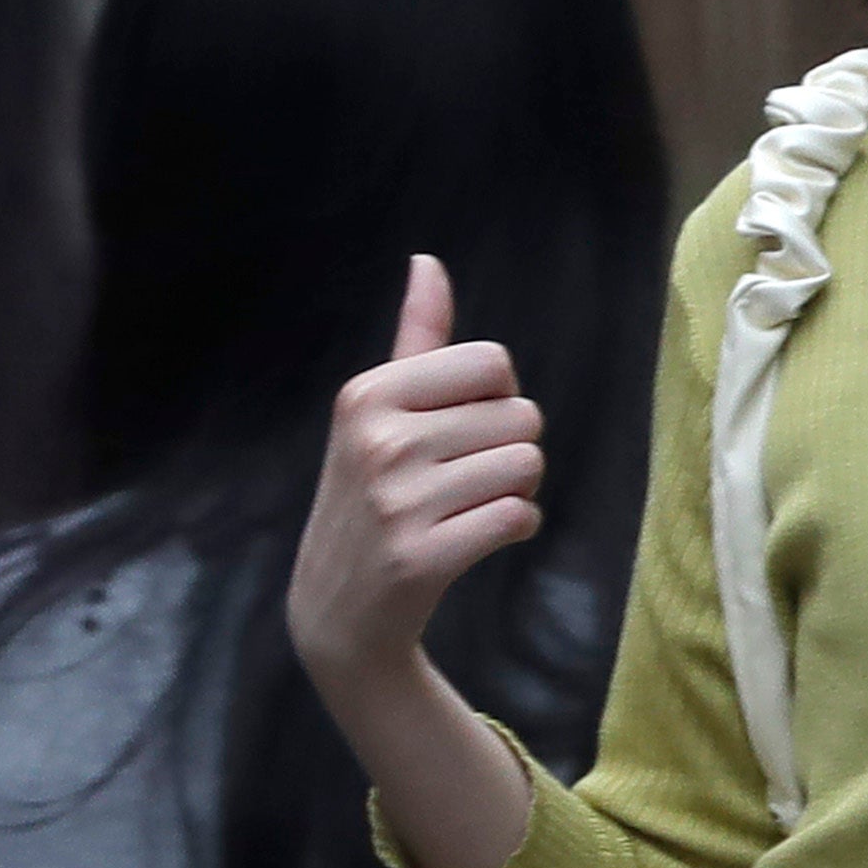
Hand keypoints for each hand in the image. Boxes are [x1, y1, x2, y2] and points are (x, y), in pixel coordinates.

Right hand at [290, 257, 543, 693]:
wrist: (339, 606)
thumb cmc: (373, 492)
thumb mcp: (379, 410)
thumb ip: (415, 338)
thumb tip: (428, 261)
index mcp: (367, 393)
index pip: (493, 363)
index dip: (498, 396)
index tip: (461, 427)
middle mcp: (378, 440)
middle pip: (521, 415)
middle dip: (510, 447)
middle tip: (462, 478)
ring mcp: (397, 501)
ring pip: (527, 465)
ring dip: (516, 490)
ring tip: (465, 508)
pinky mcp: (422, 557)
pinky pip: (520, 517)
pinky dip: (517, 527)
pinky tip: (477, 538)